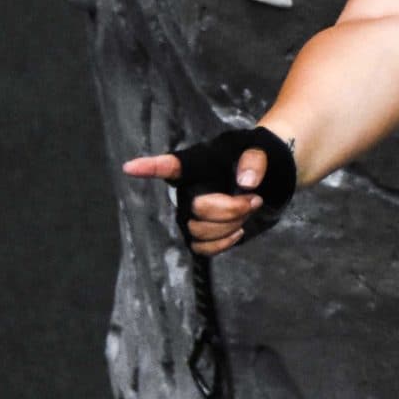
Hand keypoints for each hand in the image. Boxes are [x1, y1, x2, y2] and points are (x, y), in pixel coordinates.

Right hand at [122, 125, 297, 257]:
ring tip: (248, 210)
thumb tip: (246, 183)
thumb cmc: (256, 161)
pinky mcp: (200, 235)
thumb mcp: (261, 150)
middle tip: (254, 199)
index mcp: (197, 166)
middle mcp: (187, 192)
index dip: (150, 167)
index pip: (170, 166)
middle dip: (230, 208)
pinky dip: (224, 243)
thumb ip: (254, 161)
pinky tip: (238, 230)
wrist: (268, 183)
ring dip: (231, 225)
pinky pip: (202, 248)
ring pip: (199, 231)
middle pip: (197, 208)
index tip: (130, 167)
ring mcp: (191, 215)